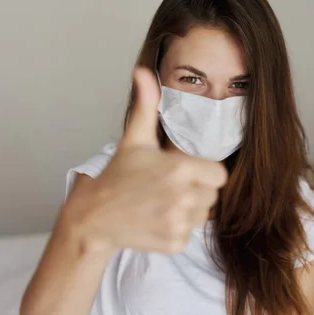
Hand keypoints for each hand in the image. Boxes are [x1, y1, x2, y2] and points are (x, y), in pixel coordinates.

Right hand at [60, 68, 227, 253]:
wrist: (94, 216)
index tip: (185, 171)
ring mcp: (177, 223)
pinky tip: (157, 219)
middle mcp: (182, 198)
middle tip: (169, 186)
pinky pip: (190, 234)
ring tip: (162, 202)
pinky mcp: (173, 243)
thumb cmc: (118, 175)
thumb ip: (146, 105)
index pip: (219, 174)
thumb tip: (143, 71)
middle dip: (197, 190)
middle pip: (212, 195)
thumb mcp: (134, 139)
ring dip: (189, 210)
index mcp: (179, 169)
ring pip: (203, 215)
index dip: (205, 172)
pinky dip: (177, 229)